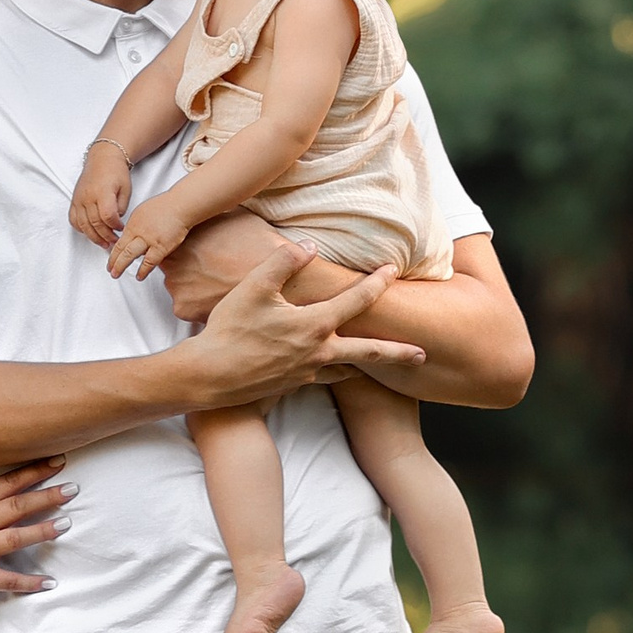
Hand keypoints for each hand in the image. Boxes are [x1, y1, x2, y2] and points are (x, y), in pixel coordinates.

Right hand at [0, 460, 68, 596]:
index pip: (6, 484)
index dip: (32, 472)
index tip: (56, 461)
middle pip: (16, 505)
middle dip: (47, 495)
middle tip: (73, 488)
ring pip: (15, 537)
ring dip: (43, 530)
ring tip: (67, 524)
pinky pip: (6, 579)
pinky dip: (29, 582)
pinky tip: (48, 582)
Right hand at [70, 144, 132, 246]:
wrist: (102, 158)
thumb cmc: (116, 172)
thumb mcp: (126, 189)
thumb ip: (121, 207)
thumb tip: (115, 222)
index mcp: (103, 192)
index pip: (107, 216)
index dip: (115, 226)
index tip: (121, 228)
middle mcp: (88, 196)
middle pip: (95, 223)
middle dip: (106, 236)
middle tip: (114, 241)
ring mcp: (79, 199)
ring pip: (83, 225)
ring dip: (94, 237)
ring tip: (103, 242)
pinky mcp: (74, 200)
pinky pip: (73, 220)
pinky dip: (81, 229)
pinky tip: (90, 233)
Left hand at [108, 201, 187, 281]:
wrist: (180, 206)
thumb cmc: (165, 207)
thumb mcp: (142, 212)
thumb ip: (135, 226)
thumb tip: (129, 235)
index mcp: (134, 224)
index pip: (119, 241)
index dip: (112, 253)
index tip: (110, 260)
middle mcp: (139, 232)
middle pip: (121, 249)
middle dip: (113, 261)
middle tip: (110, 270)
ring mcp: (149, 240)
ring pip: (130, 255)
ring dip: (121, 266)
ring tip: (116, 274)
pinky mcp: (161, 247)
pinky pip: (150, 262)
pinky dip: (143, 270)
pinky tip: (139, 276)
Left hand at [160, 224, 309, 326]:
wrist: (278, 277)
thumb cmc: (259, 245)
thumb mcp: (235, 216)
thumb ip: (213, 218)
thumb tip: (210, 213)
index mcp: (183, 238)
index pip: (171, 243)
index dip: (187, 248)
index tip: (201, 251)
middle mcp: (173, 261)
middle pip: (172, 266)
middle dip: (189, 268)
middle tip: (213, 269)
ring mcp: (175, 286)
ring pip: (179, 287)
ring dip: (193, 287)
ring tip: (219, 284)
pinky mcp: (183, 308)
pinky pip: (186, 306)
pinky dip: (199, 305)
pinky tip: (218, 297)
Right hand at [182, 237, 424, 408]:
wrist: (209, 378)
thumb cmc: (229, 331)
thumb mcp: (253, 289)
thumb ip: (284, 263)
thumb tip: (309, 247)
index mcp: (314, 326)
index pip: (356, 301)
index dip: (377, 283)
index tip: (393, 271)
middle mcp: (318, 353)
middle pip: (370, 352)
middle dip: (399, 352)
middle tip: (423, 355)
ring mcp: (307, 374)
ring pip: (348, 369)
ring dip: (369, 365)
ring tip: (384, 364)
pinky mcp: (293, 386)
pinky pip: (324, 377)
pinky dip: (337, 372)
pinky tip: (334, 367)